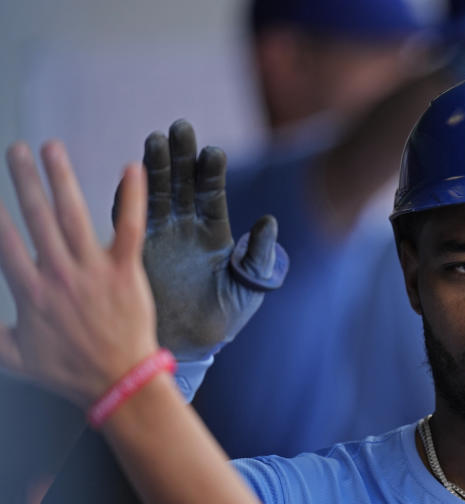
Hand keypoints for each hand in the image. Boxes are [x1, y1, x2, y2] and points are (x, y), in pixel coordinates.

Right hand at [0, 142, 155, 405]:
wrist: (119, 381)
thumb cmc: (69, 371)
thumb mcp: (15, 358)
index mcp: (32, 293)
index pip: (4, 243)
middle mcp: (59, 275)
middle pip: (36, 218)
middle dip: (24, 181)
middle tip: (16, 149)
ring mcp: (93, 271)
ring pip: (74, 215)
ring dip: (62, 179)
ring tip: (52, 148)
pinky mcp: (126, 271)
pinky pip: (129, 228)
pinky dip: (132, 198)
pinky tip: (131, 168)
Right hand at [118, 120, 285, 361]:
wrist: (185, 348)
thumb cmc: (221, 321)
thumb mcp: (247, 290)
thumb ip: (259, 258)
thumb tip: (268, 222)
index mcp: (213, 233)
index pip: (212, 193)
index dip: (211, 172)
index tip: (212, 152)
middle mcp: (183, 227)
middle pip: (182, 183)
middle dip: (181, 156)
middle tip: (179, 127)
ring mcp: (157, 235)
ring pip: (154, 192)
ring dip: (154, 167)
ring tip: (155, 139)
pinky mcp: (133, 249)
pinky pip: (128, 219)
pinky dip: (128, 197)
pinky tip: (129, 177)